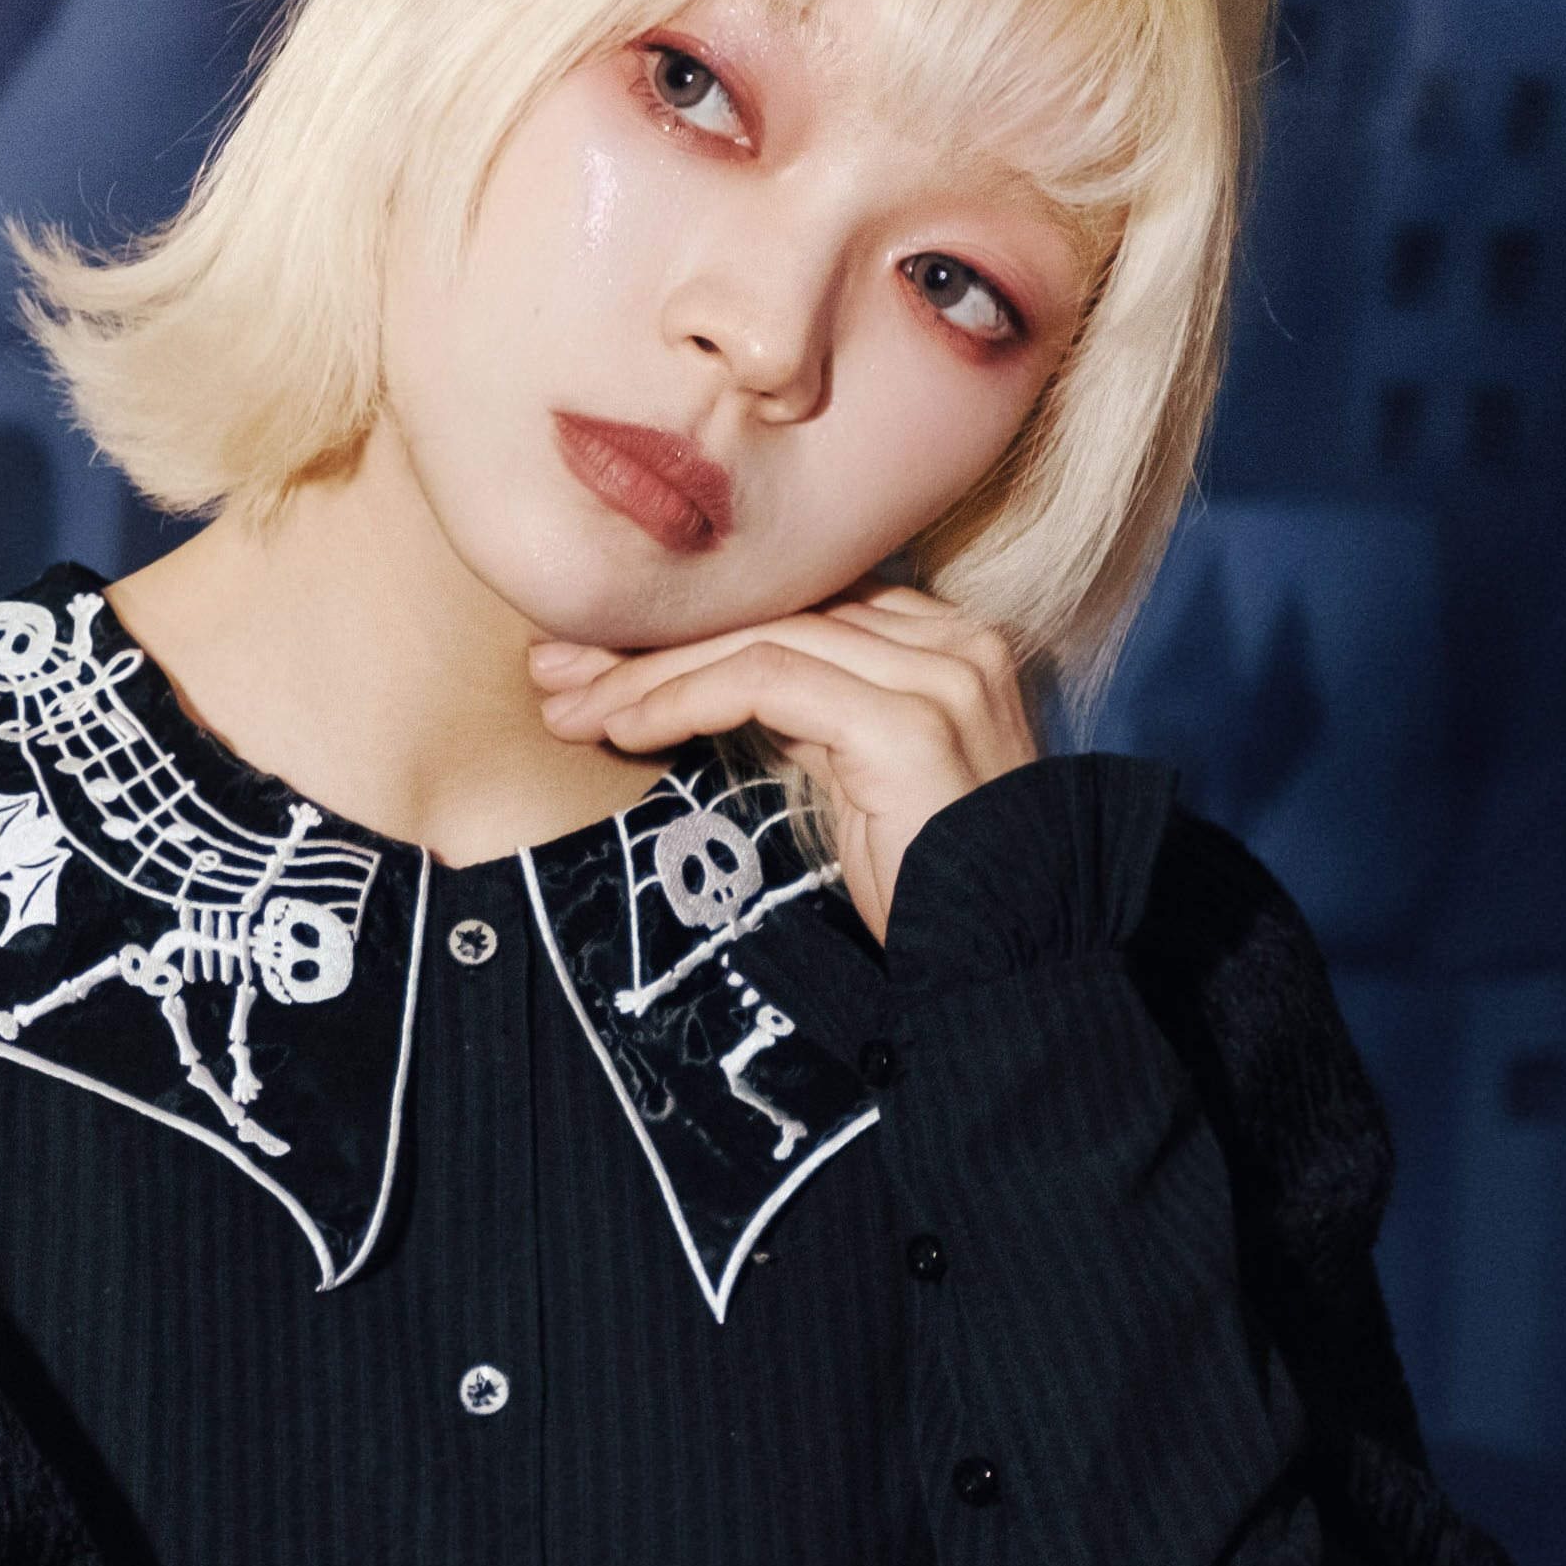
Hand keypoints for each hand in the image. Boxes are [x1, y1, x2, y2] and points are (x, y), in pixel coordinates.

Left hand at [530, 584, 1039, 937]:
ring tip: (570, 708)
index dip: (695, 627)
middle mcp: (952, 641)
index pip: (800, 605)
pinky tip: (626, 728)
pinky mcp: (908, 723)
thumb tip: (710, 687)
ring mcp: (938, 675)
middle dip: (653, 641)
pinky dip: (683, 697)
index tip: (600, 660)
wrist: (1010, 961)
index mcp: (945, 645)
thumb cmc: (931, 889)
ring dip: (648, 674)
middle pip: (776, 610)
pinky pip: (766, 681)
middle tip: (556, 671)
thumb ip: (813, 718)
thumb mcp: (861, 780)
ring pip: (760, 638)